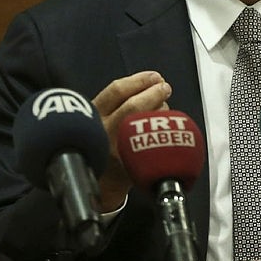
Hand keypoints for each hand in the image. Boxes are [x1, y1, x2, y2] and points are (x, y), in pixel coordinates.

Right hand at [92, 71, 171, 209]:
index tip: (154, 76)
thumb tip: (153, 80)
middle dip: (154, 92)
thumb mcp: (98, 119)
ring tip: (164, 107)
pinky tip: (167, 128)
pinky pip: (155, 142)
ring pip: (146, 121)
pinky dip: (165, 131)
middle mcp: (104, 131)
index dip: (139, 80)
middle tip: (165, 88)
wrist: (98, 184)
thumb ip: (118, 100)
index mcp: (93, 115)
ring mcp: (118, 149)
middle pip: (134, 105)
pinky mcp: (131, 164)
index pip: (116, 91)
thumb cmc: (103, 144)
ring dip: (161, 110)